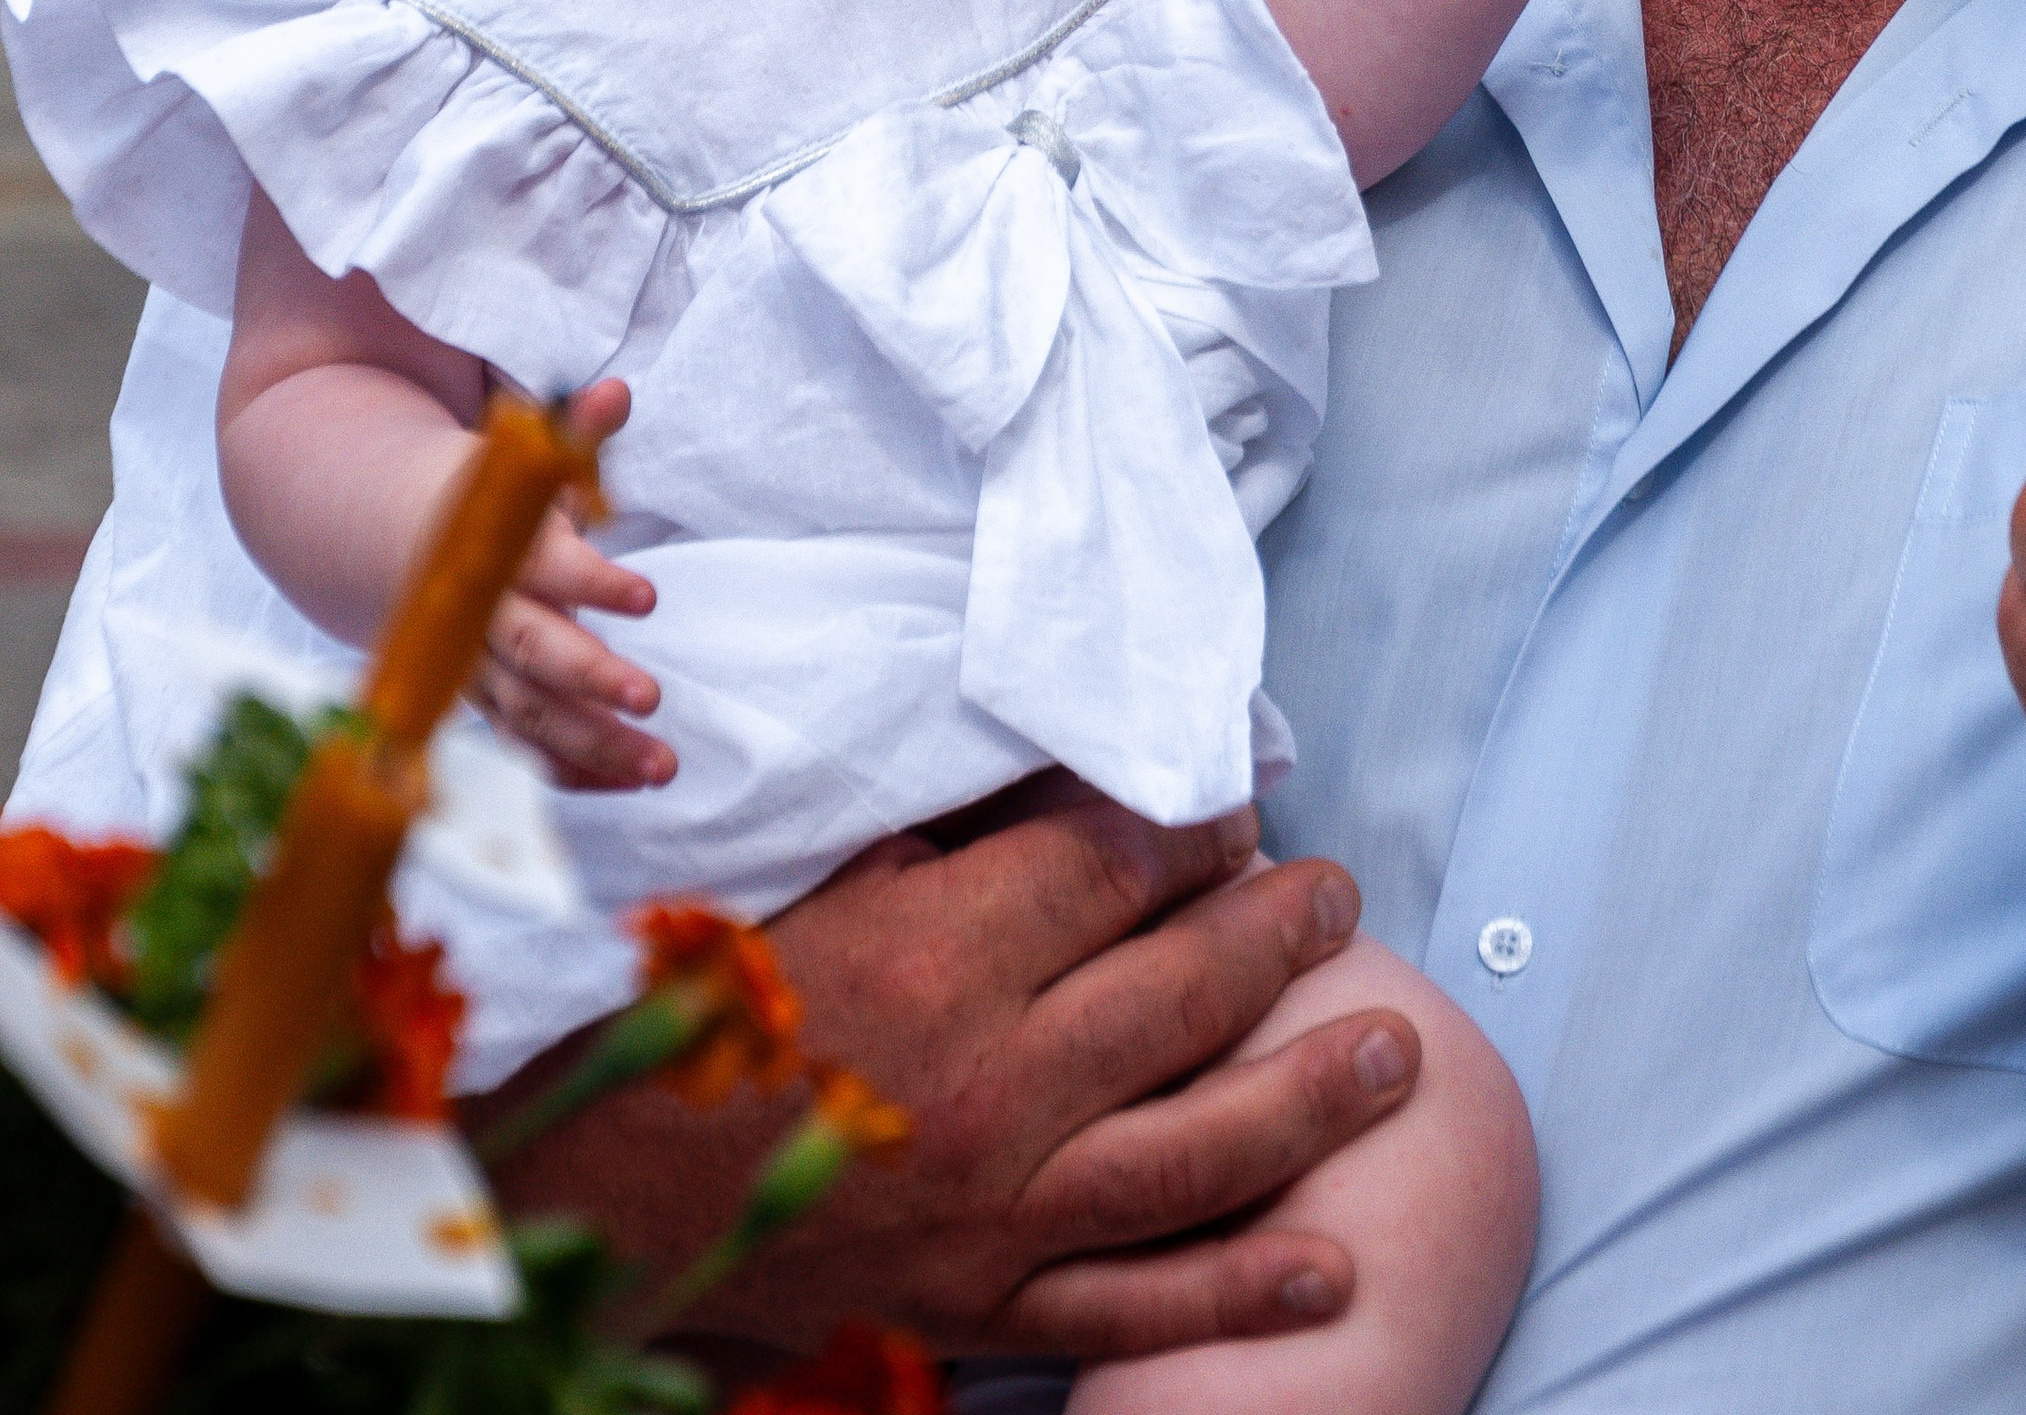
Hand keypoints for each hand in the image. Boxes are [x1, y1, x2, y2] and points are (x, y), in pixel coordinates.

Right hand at [470, 380, 672, 791]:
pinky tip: (624, 784)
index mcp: (494, 544)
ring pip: (529, 715)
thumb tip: (615, 392)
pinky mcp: (483, 699)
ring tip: (661, 765)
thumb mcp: (516, 456)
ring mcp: (475, 666)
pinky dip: (569, 770)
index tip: (647, 598)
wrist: (388, 537)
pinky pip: (523, 746)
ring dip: (592, 744)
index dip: (592, 581)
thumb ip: (572, 432)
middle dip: (588, 679)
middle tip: (650, 697)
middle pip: (531, 653)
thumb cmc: (476, 494)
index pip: (543, 565)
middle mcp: (481, 613)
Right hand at [479, 790, 1421, 1360]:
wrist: (583, 1196)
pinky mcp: (980, 1306)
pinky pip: (1131, 1304)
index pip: (1115, 867)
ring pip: (1193, 1146)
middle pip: (1180, 989)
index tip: (1235, 801)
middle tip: (1339, 895)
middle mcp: (988, 1081)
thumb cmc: (686, 1006)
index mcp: (938, 953)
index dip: (1192, 824)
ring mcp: (996, 1207)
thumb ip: (935, 830)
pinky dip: (1237, 1292)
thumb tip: (1052, 768)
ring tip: (1394, 1051)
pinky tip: (1327, 1266)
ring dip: (1307, 1093)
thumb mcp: (803, 879)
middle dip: (1279, 932)